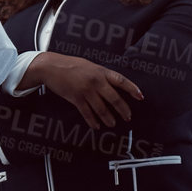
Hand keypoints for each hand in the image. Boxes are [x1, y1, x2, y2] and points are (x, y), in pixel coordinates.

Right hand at [27, 52, 142, 129]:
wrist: (50, 67)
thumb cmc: (69, 64)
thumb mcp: (89, 65)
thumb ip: (101, 74)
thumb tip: (113, 84)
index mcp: (100, 71)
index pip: (121, 81)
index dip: (132, 89)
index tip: (141, 97)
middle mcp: (95, 81)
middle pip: (114, 98)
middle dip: (123, 110)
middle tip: (128, 117)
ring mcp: (85, 90)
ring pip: (102, 109)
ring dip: (109, 118)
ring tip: (112, 124)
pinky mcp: (76, 98)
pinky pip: (87, 113)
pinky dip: (93, 121)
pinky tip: (96, 125)